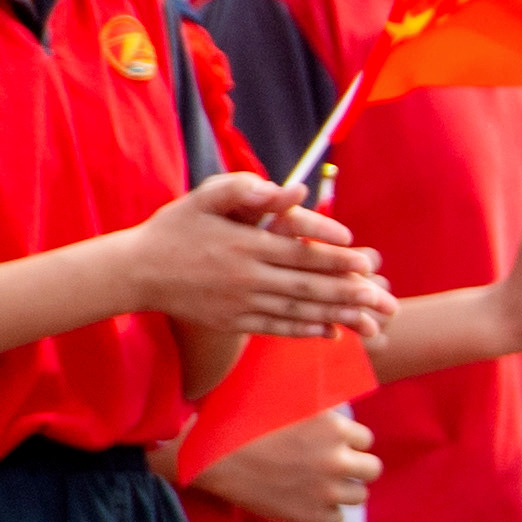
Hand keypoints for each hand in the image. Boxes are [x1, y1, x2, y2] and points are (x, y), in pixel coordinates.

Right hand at [126, 173, 384, 336]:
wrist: (135, 271)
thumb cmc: (174, 228)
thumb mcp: (204, 198)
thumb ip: (247, 189)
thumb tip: (295, 190)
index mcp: (245, 245)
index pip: (301, 253)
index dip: (337, 258)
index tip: (367, 262)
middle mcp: (246, 278)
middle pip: (308, 288)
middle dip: (350, 294)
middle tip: (386, 300)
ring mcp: (240, 304)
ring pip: (298, 312)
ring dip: (337, 317)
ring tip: (371, 322)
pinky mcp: (233, 322)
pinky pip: (276, 328)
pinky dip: (305, 332)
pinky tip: (331, 332)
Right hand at [190, 402, 378, 521]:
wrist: (210, 458)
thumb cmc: (242, 422)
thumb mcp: (286, 400)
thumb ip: (318, 405)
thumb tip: (342, 393)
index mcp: (335, 428)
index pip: (366, 440)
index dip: (348, 442)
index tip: (331, 444)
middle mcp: (336, 460)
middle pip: (373, 469)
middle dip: (355, 466)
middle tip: (333, 465)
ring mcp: (325, 491)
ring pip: (359, 496)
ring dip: (343, 490)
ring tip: (319, 483)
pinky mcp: (311, 516)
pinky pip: (336, 518)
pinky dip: (324, 511)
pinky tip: (304, 499)